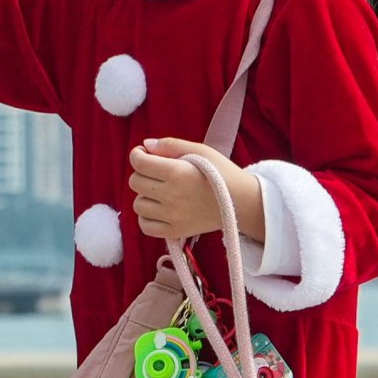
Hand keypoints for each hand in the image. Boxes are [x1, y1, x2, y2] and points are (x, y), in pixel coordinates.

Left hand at [129, 136, 266, 246]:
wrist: (241, 201)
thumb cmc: (222, 172)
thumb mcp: (200, 150)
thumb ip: (170, 145)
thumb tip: (145, 146)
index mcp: (177, 172)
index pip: (139, 163)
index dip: (137, 155)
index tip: (144, 155)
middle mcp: (172, 195)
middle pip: (135, 182)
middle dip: (142, 173)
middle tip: (157, 173)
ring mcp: (172, 216)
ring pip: (138, 205)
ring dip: (145, 196)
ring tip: (160, 192)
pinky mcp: (175, 232)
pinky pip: (145, 226)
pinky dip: (147, 217)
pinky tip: (159, 209)